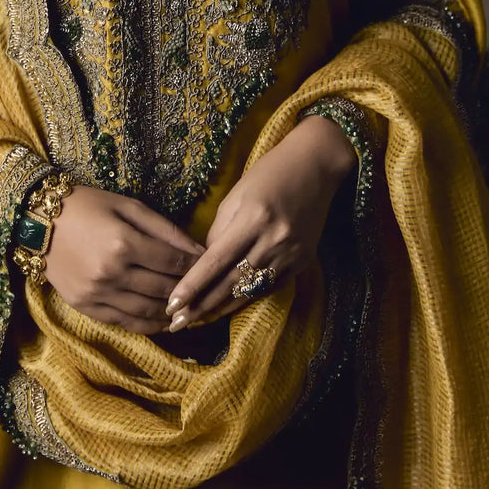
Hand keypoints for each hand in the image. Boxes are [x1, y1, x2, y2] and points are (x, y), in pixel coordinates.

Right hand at [42, 185, 204, 333]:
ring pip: (148, 312)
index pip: (173, 262)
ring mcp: (98, 294)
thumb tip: (198, 249)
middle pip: (164, 289)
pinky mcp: (86, 307)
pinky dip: (149, 325)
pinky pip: (125, 323)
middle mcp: (112, 273)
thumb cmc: (86, 205)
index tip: (210, 265)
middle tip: (205, 289)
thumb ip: (164, 228)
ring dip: (173, 313)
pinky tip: (164, 321)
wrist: (37, 220)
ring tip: (190, 308)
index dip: (196, 265)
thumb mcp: (127, 205)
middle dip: (189, 289)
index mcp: (124, 243)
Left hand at [164, 114, 356, 330]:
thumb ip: (220, 230)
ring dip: (222, 308)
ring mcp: (291, 253)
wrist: (316, 165)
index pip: (216, 261)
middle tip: (176, 323)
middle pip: (232, 282)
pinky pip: (270, 286)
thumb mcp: (237, 194)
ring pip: (251, 290)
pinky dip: (247, 297)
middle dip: (202, 306)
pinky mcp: (302, 261)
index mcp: (253, 218)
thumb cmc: (270, 172)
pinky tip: (227, 307)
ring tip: (196, 321)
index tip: (172, 303)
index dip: (193, 285)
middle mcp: (273, 240)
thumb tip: (206, 261)